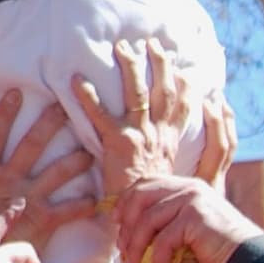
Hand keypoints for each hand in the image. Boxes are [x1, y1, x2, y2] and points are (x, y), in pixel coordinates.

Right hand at [0, 88, 94, 262]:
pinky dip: (84, 204)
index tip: (16, 93)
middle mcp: (10, 182)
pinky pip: (70, 209)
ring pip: (59, 172)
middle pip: (33, 145)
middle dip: (49, 123)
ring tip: (91, 149)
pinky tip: (96, 198)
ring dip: (76, 160)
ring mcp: (30, 199)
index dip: (4, 114)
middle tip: (64, 106)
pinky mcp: (45, 220)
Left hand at [67, 41, 208, 191]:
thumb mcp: (167, 173)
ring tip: (122, 47)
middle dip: (160, 64)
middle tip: (152, 43)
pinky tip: (77, 80)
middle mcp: (157, 133)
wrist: (144, 219)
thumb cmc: (150, 201)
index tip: (183, 66)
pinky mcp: (118, 143)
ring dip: (131, 67)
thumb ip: (165, 153)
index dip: (186, 84)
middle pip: (164, 90)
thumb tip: (162, 140)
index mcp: (169, 140)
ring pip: (137, 93)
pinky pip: (100, 114)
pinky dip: (88, 95)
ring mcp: (139, 135)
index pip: (183, 106)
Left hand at [114, 174, 255, 262]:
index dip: (126, 202)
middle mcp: (188, 187)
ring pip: (147, 222)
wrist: (252, 259)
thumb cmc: (221, 249)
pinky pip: (164, 242)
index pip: (145, 183)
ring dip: (136, 248)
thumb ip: (171, 219)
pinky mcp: (195, 218)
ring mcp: (192, 200)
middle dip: (126, 225)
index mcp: (186, 185)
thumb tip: (135, 229)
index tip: (116, 223)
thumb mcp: (193, 227)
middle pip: (140, 197)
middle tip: (122, 250)